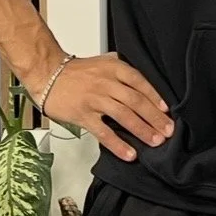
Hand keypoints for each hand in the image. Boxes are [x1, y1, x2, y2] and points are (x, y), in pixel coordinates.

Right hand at [42, 53, 173, 162]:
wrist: (48, 74)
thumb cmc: (76, 71)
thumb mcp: (103, 62)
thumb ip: (122, 71)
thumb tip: (143, 85)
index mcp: (114, 68)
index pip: (140, 83)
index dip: (155, 97)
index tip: (166, 111)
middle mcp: (106, 83)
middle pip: (136, 101)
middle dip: (155, 118)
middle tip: (168, 130)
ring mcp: (95, 100)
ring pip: (124, 116)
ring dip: (142, 130)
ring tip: (155, 141)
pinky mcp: (83, 115)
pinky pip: (104, 132)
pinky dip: (118, 145)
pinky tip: (130, 153)